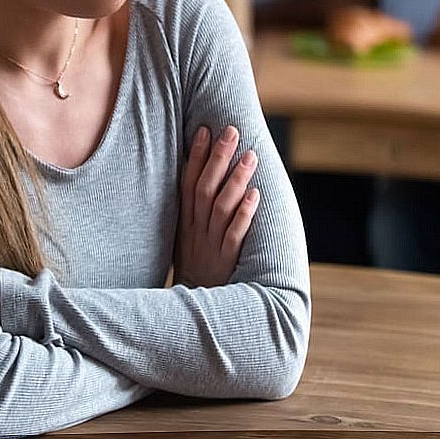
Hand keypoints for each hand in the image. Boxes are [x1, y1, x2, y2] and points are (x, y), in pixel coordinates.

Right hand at [174, 125, 259, 286]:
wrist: (193, 309)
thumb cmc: (194, 267)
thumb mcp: (184, 237)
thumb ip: (192, 211)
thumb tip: (204, 176)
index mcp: (184, 222)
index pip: (187, 183)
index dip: (195, 156)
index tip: (204, 130)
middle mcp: (196, 230)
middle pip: (205, 189)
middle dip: (217, 158)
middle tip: (231, 131)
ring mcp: (211, 245)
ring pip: (221, 208)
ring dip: (235, 180)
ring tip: (250, 155)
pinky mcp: (227, 261)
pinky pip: (234, 235)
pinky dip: (244, 214)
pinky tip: (254, 195)